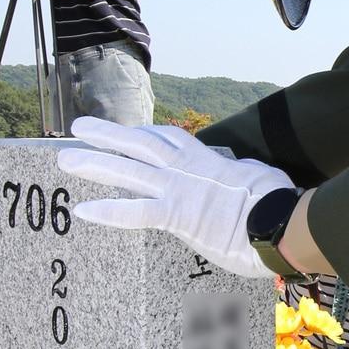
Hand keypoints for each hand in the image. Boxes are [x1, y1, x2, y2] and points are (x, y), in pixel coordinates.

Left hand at [57, 118, 295, 278]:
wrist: (281, 220)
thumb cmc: (278, 201)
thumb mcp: (259, 175)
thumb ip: (241, 171)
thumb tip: (239, 169)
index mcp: (207, 159)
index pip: (169, 139)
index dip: (143, 132)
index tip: (127, 131)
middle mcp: (187, 169)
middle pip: (139, 144)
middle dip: (107, 135)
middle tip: (79, 129)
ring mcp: (179, 189)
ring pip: (129, 169)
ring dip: (95, 162)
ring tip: (67, 158)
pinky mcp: (177, 215)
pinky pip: (135, 212)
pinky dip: (107, 209)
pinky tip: (81, 210)